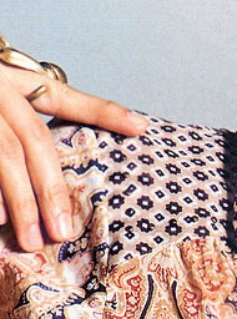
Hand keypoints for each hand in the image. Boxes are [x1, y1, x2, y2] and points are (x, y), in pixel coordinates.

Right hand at [0, 63, 148, 250]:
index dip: (103, 110)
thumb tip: (135, 129)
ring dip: (17, 199)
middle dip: (47, 190)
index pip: (60, 97)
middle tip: (62, 233)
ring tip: (32, 239)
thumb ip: (61, 110)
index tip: (141, 129)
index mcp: (6, 79)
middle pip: (26, 143)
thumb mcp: (13, 89)